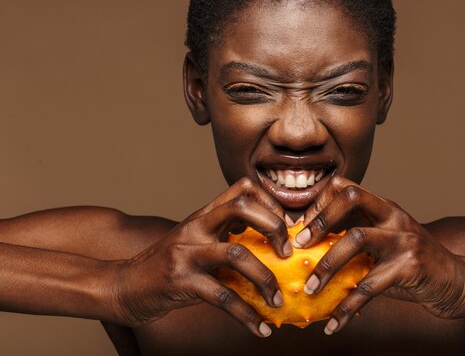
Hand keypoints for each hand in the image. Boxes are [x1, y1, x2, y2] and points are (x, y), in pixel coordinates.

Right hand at [112, 178, 289, 336]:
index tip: (287, 227)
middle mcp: (196, 227)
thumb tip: (270, 248)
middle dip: (274, 226)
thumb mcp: (195, 242)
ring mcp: (187, 252)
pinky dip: (246, 315)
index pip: (243, 188)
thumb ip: (225, 237)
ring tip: (278, 299)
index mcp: (203, 215)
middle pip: (242, 206)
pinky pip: (223, 297)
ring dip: (265, 278)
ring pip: (237, 253)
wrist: (123, 287)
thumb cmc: (166, 267)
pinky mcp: (181, 281)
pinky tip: (260, 328)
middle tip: (288, 253)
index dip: (271, 202)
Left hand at [294, 176, 464, 334]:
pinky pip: (370, 286)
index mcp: (383, 207)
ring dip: (327, 264)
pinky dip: (348, 307)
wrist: (456, 282)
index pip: (345, 187)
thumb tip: (308, 252)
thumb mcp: (384, 244)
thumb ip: (354, 241)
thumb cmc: (411, 265)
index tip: (300, 229)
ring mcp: (404, 238)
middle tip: (297, 245)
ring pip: (357, 238)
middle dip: (320, 219)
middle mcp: (393, 216)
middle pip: (352, 197)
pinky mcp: (410, 266)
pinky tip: (334, 323)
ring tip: (310, 288)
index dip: (319, 204)